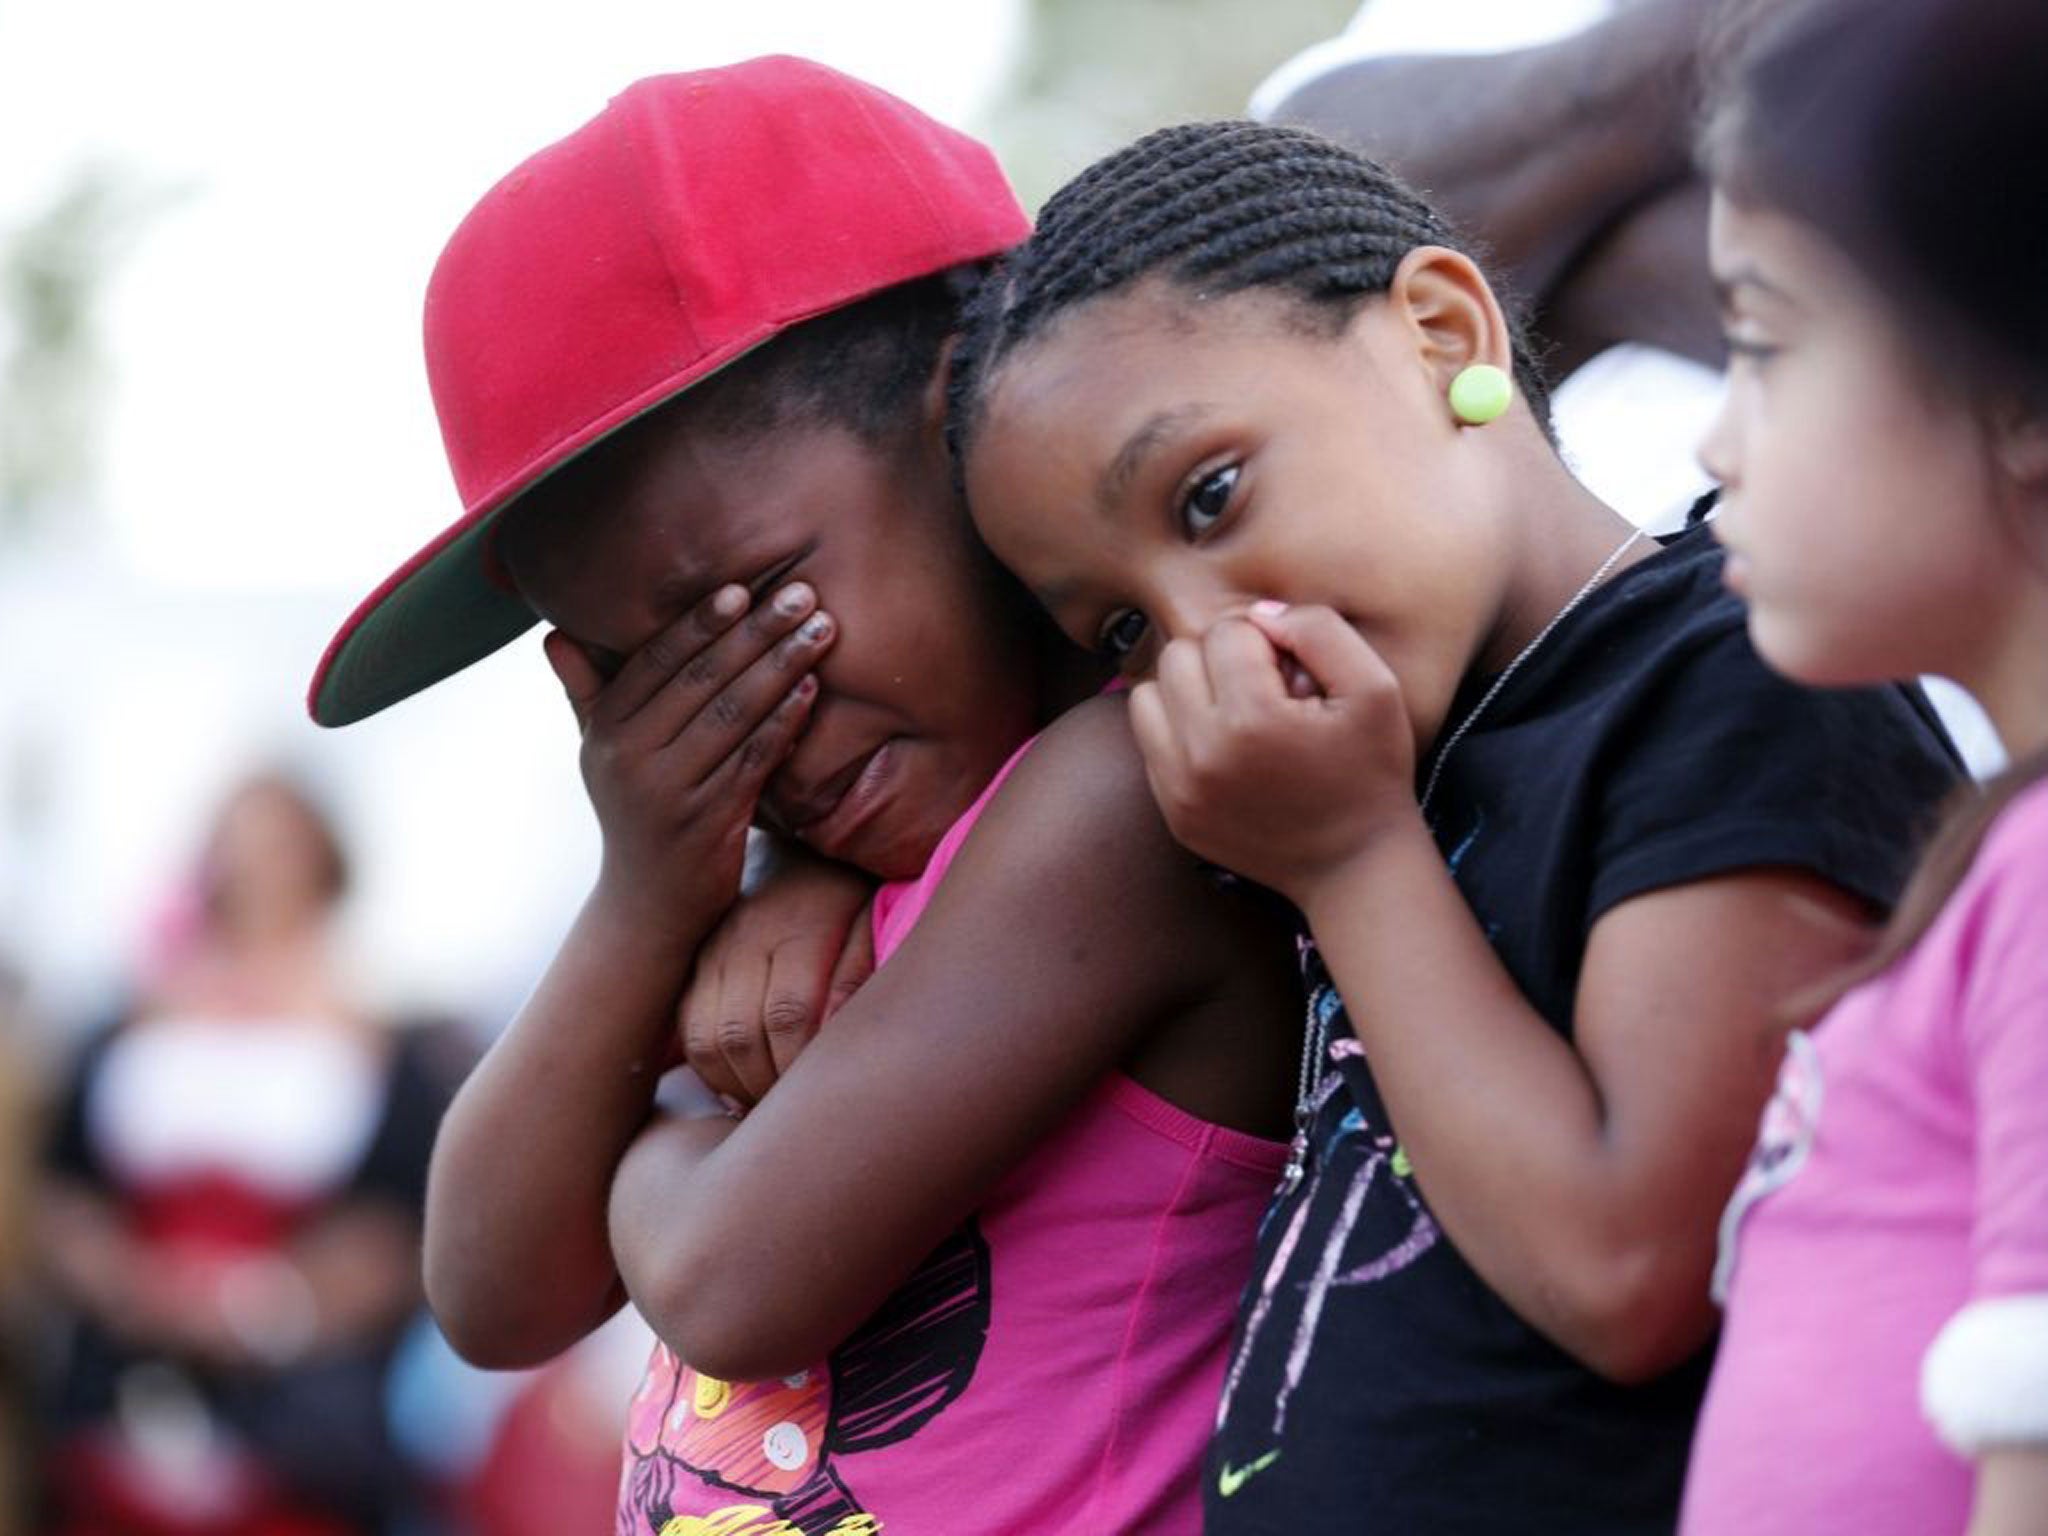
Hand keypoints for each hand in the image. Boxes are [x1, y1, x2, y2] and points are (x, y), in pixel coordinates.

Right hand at [550, 582, 833, 934]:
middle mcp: (630, 756)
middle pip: (702, 679)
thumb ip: (587, 694)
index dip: (700, 622)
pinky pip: (754, 759)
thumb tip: (554, 635)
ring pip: (734, 714)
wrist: (648, 905)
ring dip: (783, 667)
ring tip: (821, 632)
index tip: (742, 587)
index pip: (656, 661)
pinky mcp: (709, 820)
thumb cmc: (634, 812)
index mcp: (606, 730)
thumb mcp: (601, 754)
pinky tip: (811, 692)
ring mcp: (670, 790)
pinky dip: (784, 723)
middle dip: (757, 631)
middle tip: (801, 595)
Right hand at [676, 847, 876, 1105]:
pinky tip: (739, 1082)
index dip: (802, 1067)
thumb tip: (836, 1038)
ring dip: (733, 1084)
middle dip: (766, 1087)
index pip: (790, 1014)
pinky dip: (707, 1066)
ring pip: (703, 1038)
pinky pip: (685, 1026)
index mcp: (800, 924)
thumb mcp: (875, 921)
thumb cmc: (854, 892)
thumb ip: (860, 976)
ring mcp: (712, 946)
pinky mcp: (693, 959)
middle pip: (739, 1034)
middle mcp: (745, 934)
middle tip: (793, 1114)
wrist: (802, 841)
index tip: (822, 1096)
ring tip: (767, 1105)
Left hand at [1128, 603, 1419, 898]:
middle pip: (1176, 656)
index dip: (1267, 642)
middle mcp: (1202, 755)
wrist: (1354, 866)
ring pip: (1148, 695)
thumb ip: (1319, 630)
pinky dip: (1180, 733)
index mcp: (1252, 720)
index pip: (1227, 632)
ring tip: (1236, 713)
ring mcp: (1179, 789)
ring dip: (1188, 692)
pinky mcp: (1171, 811)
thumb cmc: (1372, 772)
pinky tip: (1226, 748)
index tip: (1294, 676)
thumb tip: (1259, 614)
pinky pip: (1149, 742)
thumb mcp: (1375, 688)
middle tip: (1263, 690)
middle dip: (1219, 661)